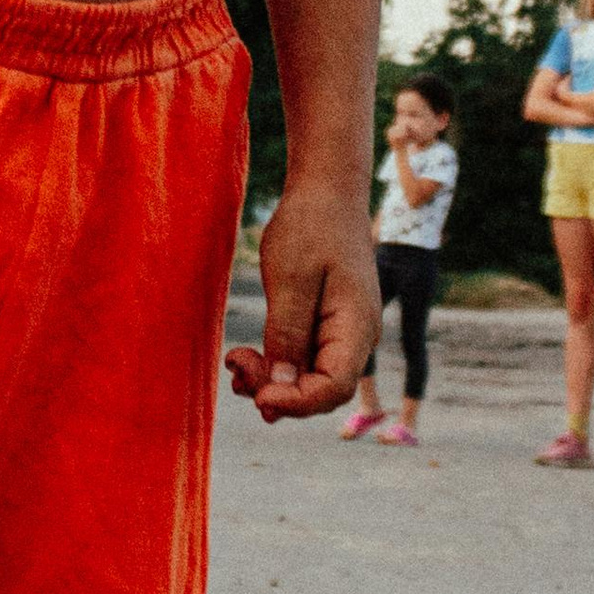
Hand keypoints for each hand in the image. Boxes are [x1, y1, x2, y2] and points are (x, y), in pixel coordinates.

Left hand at [225, 182, 379, 421]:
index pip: (334, 388)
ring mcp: (342, 332)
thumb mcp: (291, 279)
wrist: (326, 190)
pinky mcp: (325, 324)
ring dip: (271, 380)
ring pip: (310, 378)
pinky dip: (275, 364)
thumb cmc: (311, 225)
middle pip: (322, 390)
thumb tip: (281, 385)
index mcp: (357, 326)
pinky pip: (303, 358)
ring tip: (235, 362)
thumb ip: (287, 333)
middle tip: (236, 366)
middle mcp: (357, 337)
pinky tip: (246, 357)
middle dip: (277, 391)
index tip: (257, 395)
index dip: (295, 402)